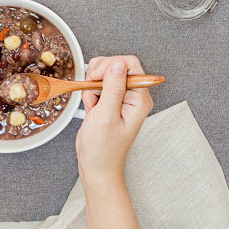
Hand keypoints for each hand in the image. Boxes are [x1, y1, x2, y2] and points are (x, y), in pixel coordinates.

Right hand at [76, 56, 153, 182]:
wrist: (96, 165)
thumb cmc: (103, 149)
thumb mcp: (106, 117)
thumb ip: (113, 88)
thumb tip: (117, 64)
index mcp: (139, 98)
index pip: (131, 64)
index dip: (112, 65)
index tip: (98, 76)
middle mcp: (132, 95)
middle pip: (115, 65)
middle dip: (99, 76)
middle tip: (94, 93)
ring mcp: (120, 97)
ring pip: (103, 73)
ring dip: (92, 86)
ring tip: (94, 105)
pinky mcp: (109, 99)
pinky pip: (96, 84)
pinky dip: (89, 92)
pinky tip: (91, 108)